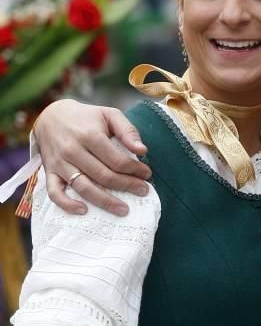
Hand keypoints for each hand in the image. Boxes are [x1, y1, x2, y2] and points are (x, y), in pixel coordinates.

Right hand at [35, 99, 150, 216]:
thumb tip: (142, 150)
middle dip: (126, 186)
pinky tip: (84, 210)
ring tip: (123, 209)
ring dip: (105, 201)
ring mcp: (60, 163)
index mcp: (90, 135)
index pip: (116, 160)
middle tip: (143, 191)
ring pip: (83, 187)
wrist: (51, 116)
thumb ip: (127, 130)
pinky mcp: (50, 172)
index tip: (147, 174)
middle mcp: (73, 151)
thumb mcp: (109, 114)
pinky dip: (67, 204)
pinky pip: (55, 193)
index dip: (134, 170)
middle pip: (103, 176)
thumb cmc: (85, 117)